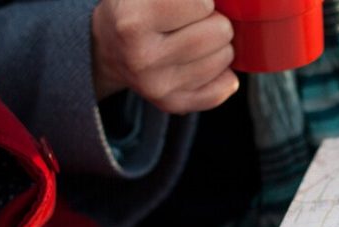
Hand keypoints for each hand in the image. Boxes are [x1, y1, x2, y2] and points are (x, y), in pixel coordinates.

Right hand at [91, 0, 238, 113]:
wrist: (108, 46)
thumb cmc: (135, 7)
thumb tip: (230, 3)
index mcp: (132, 22)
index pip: (203, 4)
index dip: (201, 0)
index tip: (185, 3)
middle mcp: (142, 58)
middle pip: (220, 32)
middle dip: (214, 20)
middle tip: (193, 20)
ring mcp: (157, 86)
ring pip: (225, 58)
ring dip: (218, 45)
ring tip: (193, 38)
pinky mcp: (172, 104)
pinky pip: (225, 87)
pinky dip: (223, 72)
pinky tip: (202, 61)